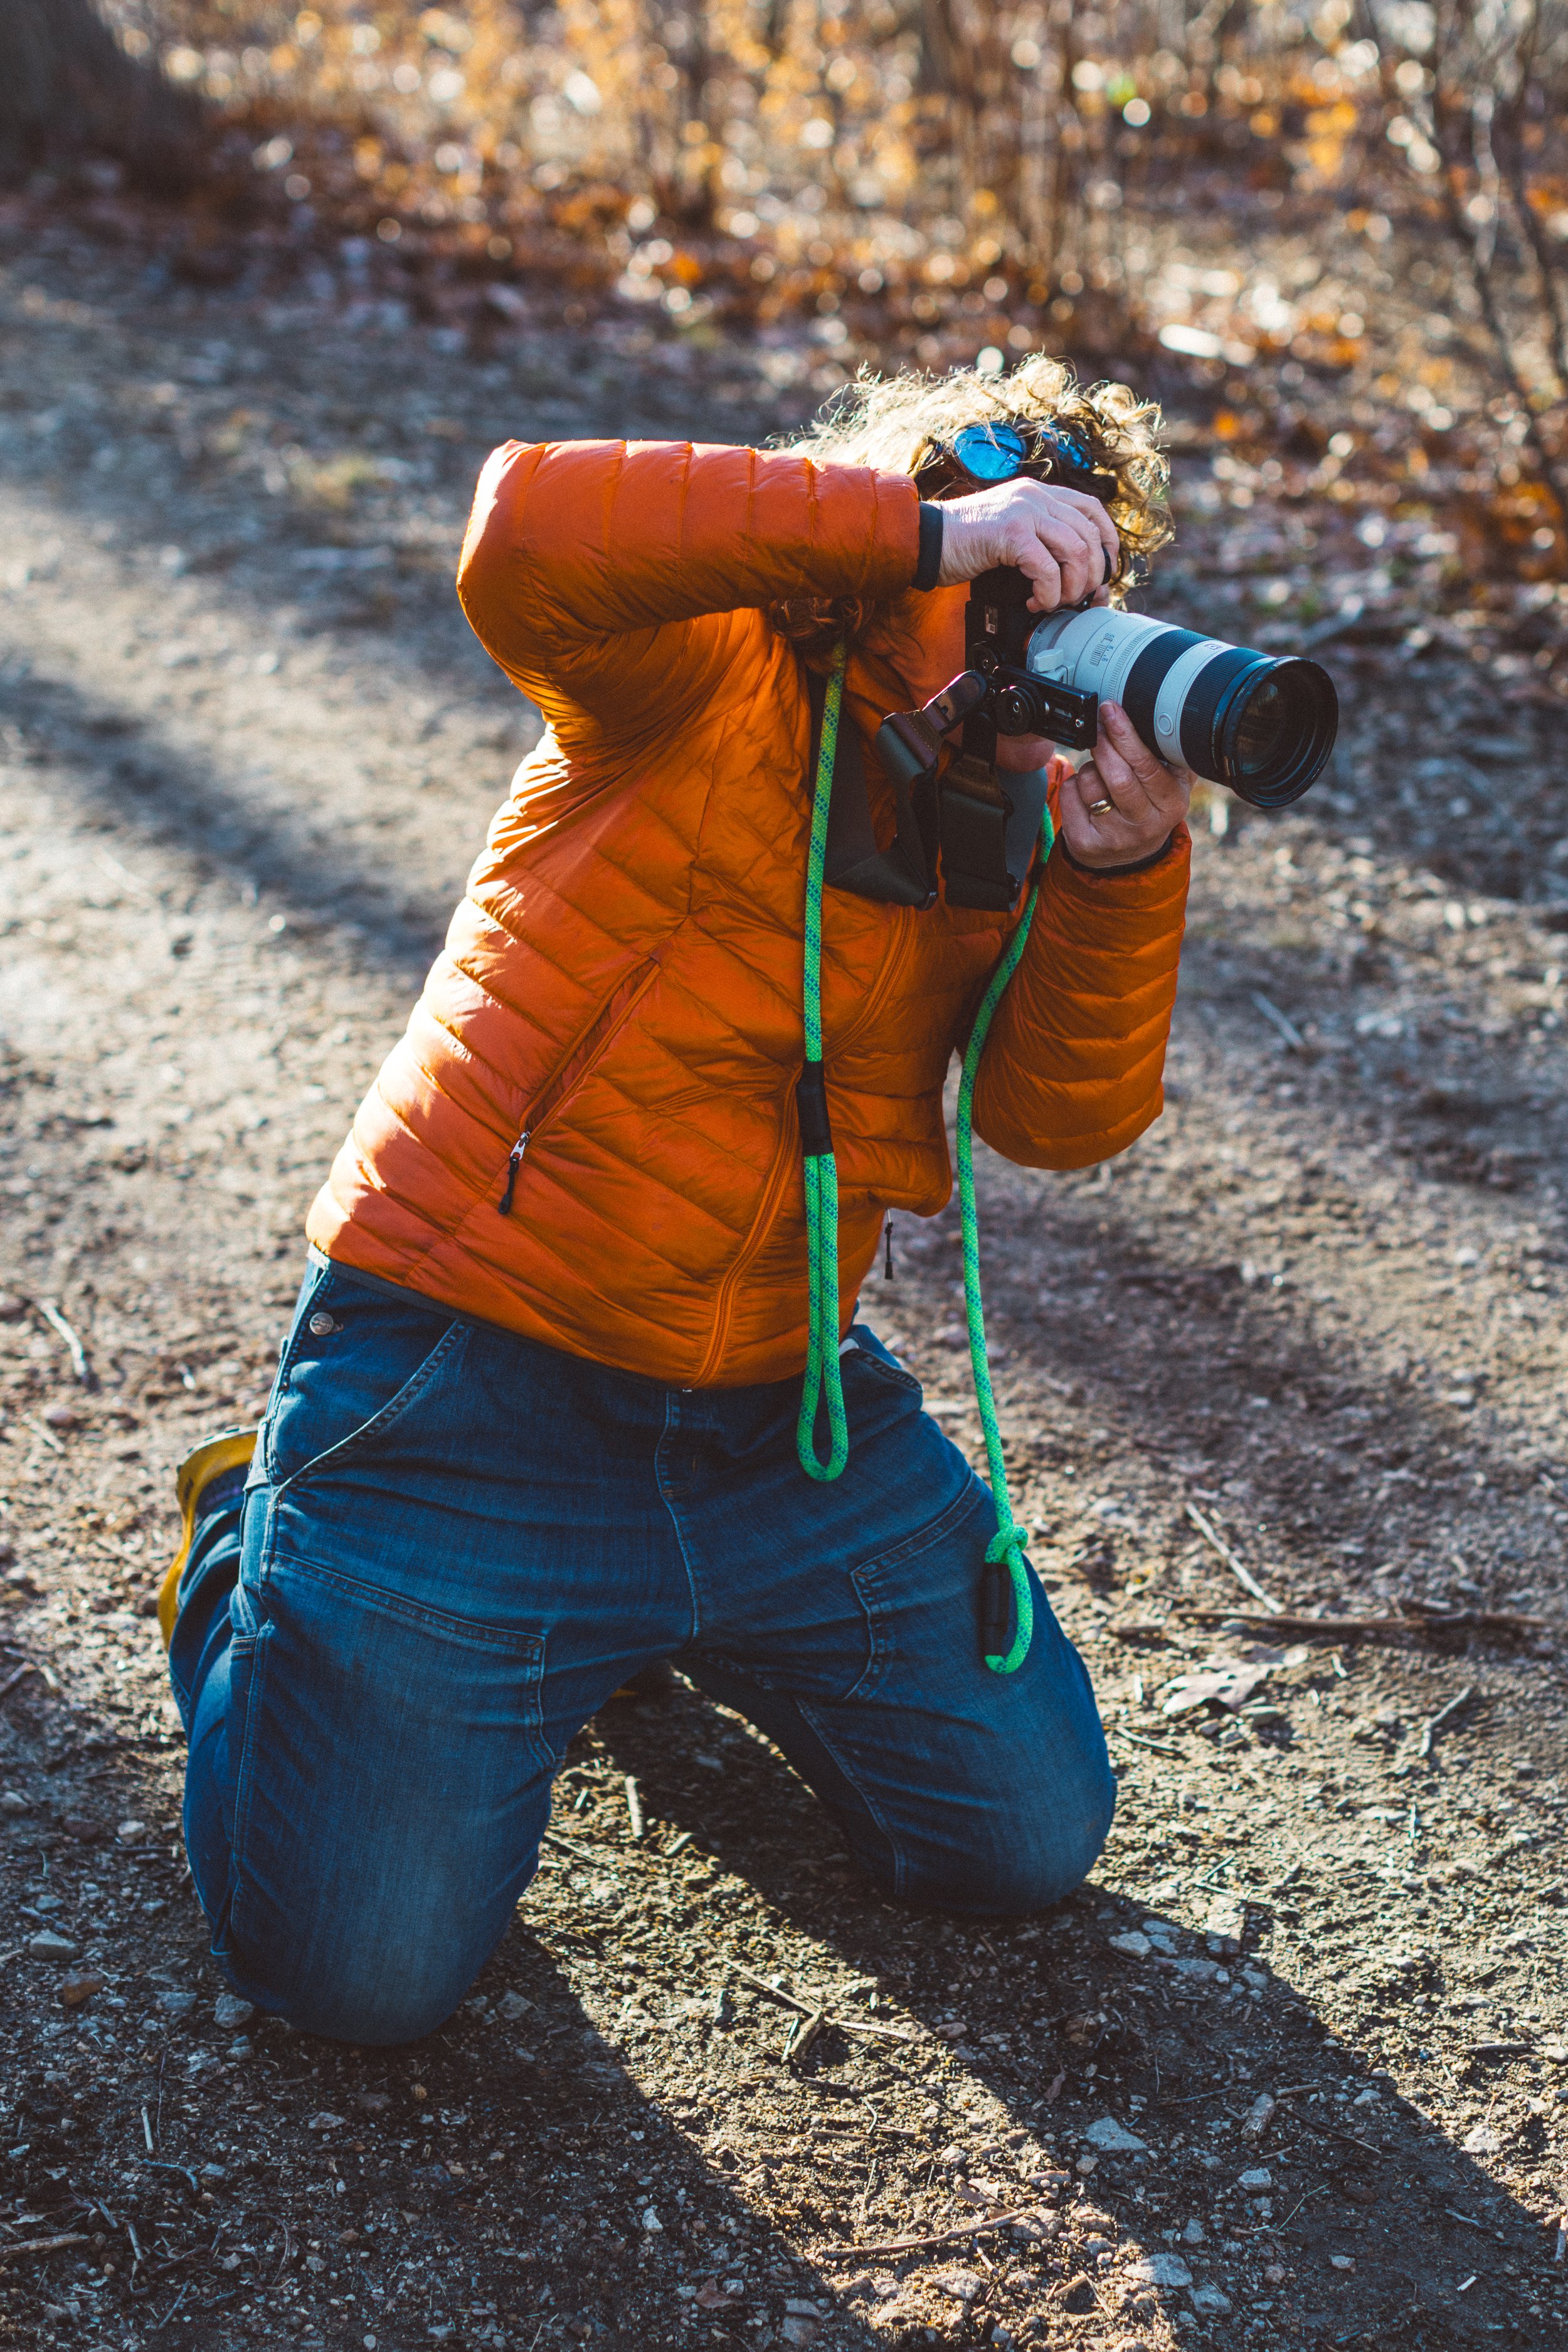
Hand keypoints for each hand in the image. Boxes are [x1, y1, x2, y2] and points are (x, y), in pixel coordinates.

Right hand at [935, 476, 1119, 610]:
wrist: (928, 540)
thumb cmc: (964, 543)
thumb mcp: (1009, 529)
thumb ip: (1039, 536)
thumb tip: (1075, 570)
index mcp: (1039, 493)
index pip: (1092, 509)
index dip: (1107, 542)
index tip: (1104, 571)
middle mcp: (1036, 496)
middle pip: (1089, 535)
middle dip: (1091, 575)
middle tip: (1076, 598)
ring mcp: (1024, 511)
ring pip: (1076, 551)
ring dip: (1071, 587)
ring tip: (1054, 602)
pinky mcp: (1011, 533)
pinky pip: (1048, 569)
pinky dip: (1048, 594)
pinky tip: (1034, 603)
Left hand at [1060, 702, 1191, 870]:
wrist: (1131, 857)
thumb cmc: (1152, 806)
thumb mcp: (1173, 783)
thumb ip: (1172, 752)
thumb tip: (1161, 712)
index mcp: (1171, 804)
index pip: (1146, 766)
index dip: (1126, 736)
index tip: (1111, 710)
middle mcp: (1144, 826)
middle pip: (1118, 776)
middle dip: (1104, 744)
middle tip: (1098, 725)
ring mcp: (1113, 838)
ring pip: (1090, 783)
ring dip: (1089, 766)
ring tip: (1099, 768)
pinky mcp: (1085, 843)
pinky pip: (1069, 796)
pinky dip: (1073, 783)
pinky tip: (1086, 790)